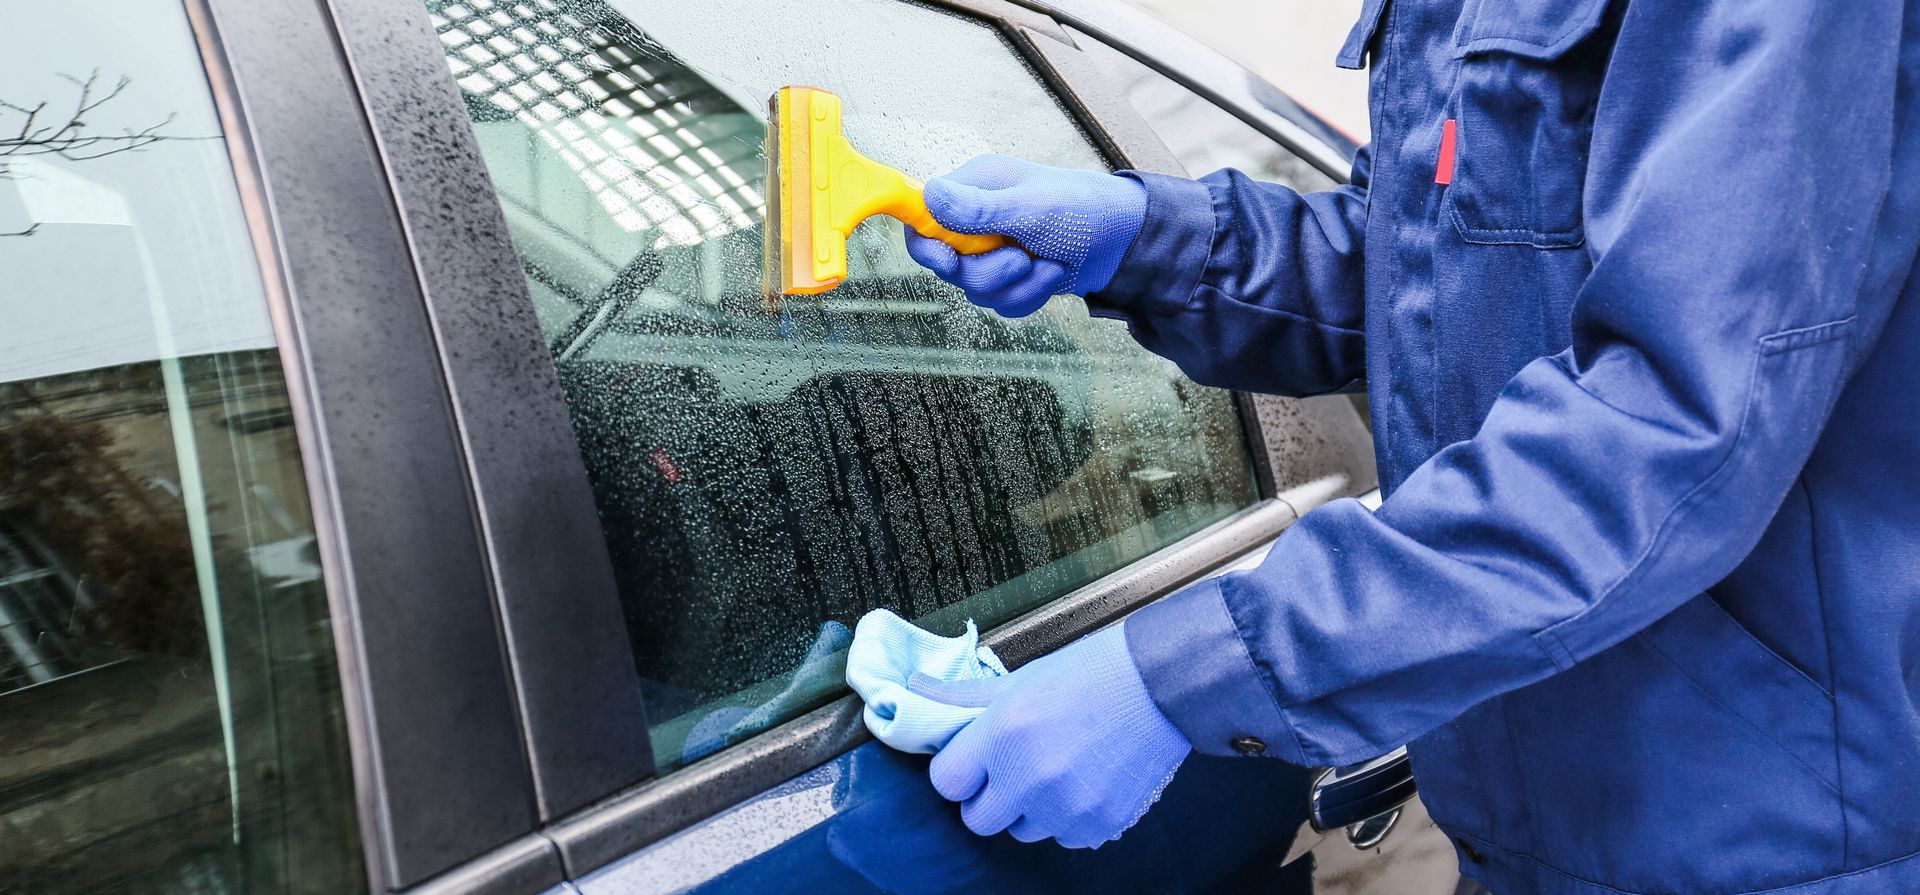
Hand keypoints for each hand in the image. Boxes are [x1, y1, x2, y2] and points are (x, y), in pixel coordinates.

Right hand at [905, 155, 1147, 317]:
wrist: (1125, 241)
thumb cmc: (1083, 209)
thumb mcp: (1030, 208)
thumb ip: (978, 208)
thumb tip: (928, 196)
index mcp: (976, 188)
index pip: (923, 216)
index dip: (927, 242)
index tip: (946, 258)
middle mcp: (978, 219)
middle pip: (946, 263)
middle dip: (986, 271)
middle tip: (1019, 258)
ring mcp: (994, 250)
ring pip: (975, 289)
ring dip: (1016, 284)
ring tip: (1047, 263)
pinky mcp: (1010, 277)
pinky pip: (1001, 303)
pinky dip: (1029, 295)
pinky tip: (1051, 275)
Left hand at [913, 623, 1189, 848]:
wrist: (1158, 685)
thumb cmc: (1087, 674)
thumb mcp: (1018, 680)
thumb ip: (961, 698)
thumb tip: (912, 688)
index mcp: (1002, 734)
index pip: (946, 782)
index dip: (958, 771)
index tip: (973, 759)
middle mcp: (1029, 777)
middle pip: (978, 820)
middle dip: (988, 797)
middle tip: (1012, 768)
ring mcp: (1066, 806)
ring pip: (1023, 831)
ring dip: (1030, 808)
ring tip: (1056, 767)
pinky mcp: (1098, 824)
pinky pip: (1064, 837)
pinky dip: (1069, 817)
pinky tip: (1084, 780)